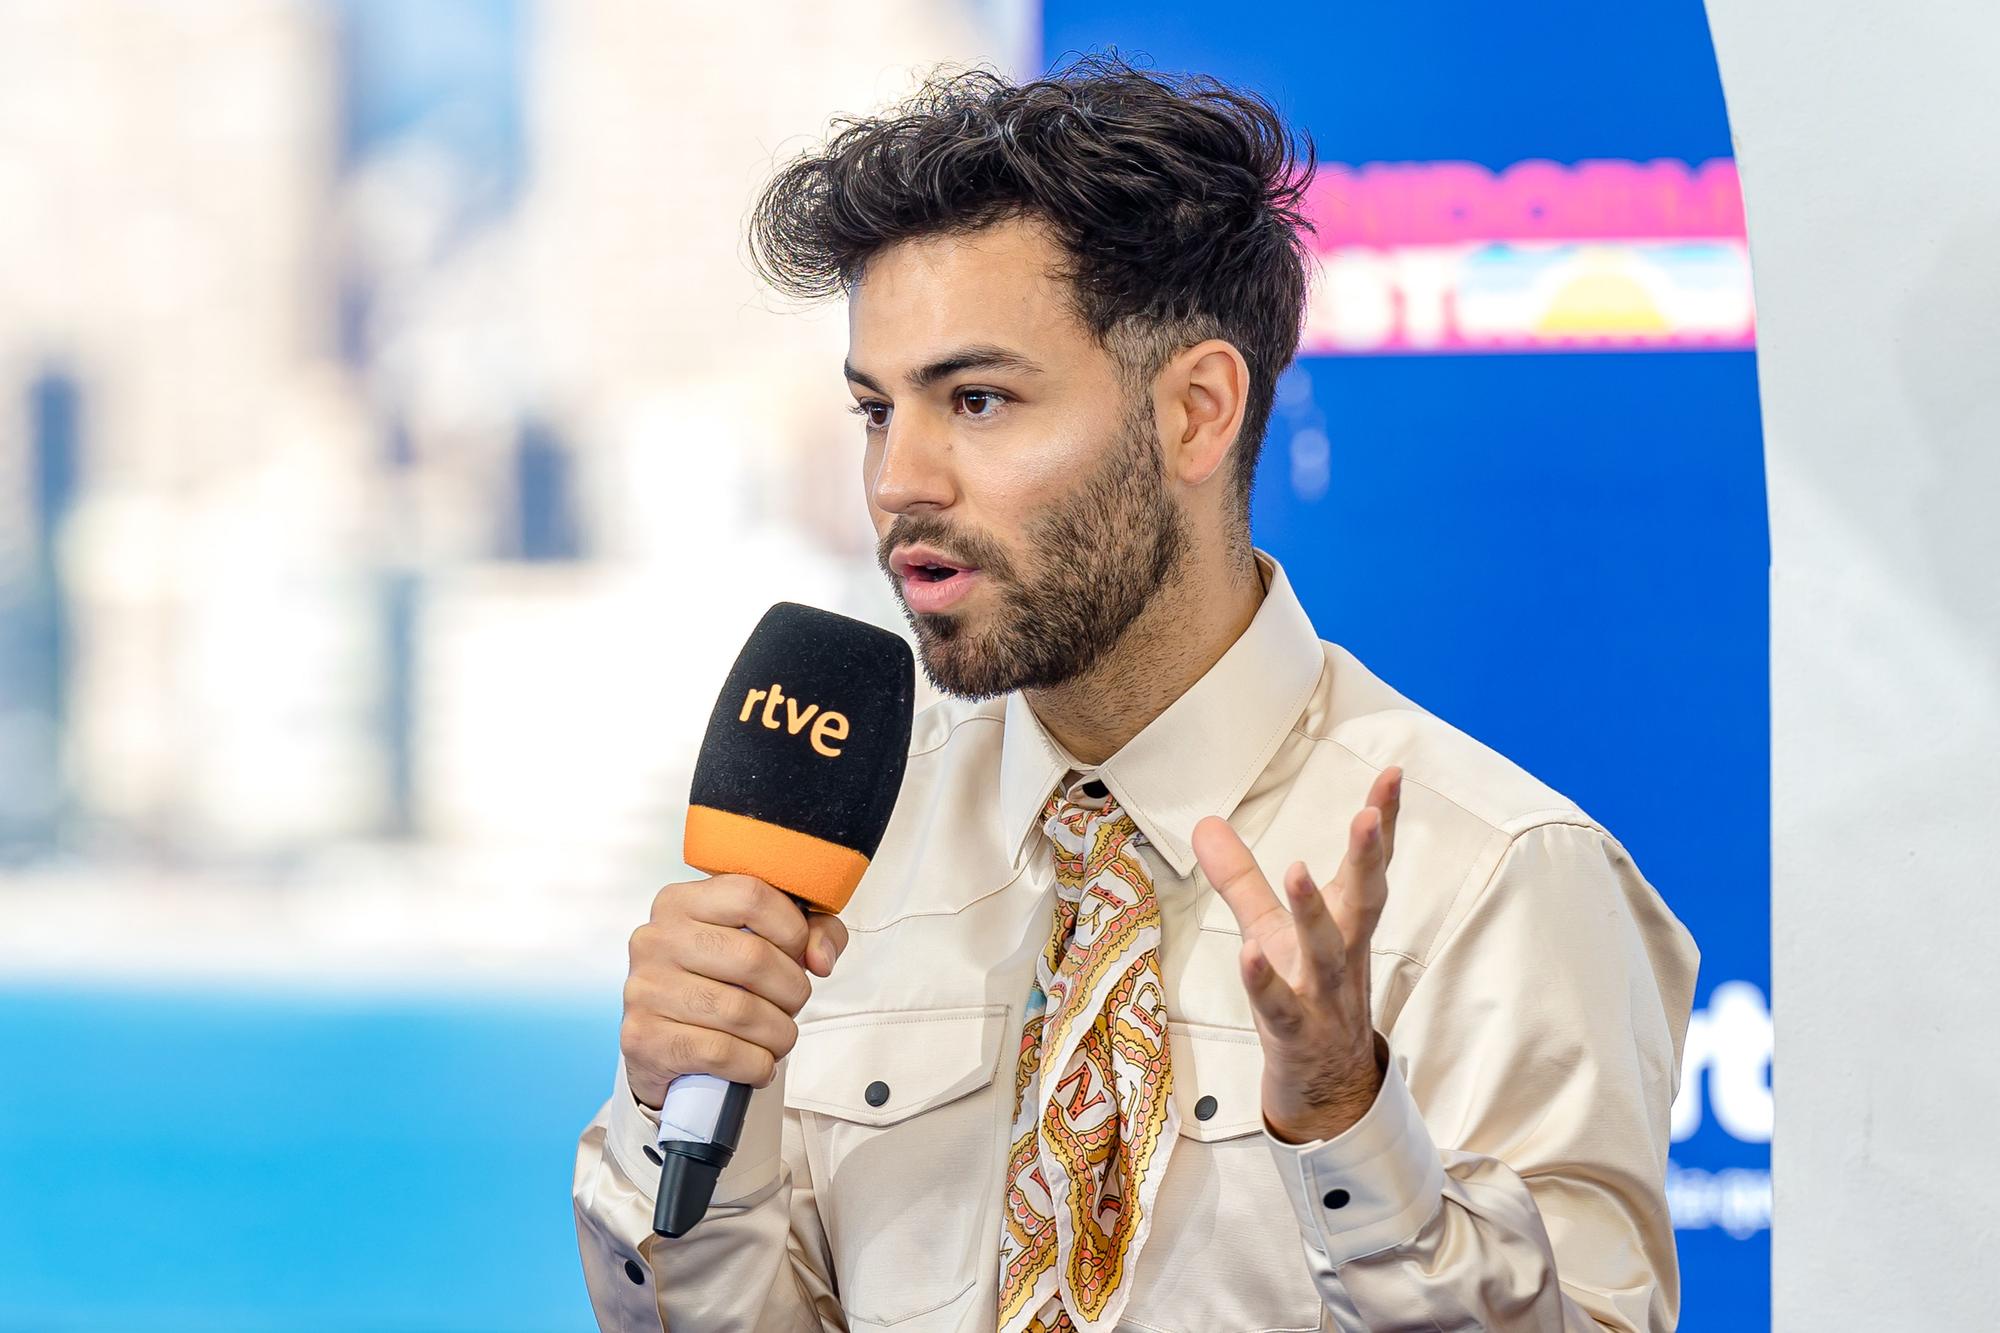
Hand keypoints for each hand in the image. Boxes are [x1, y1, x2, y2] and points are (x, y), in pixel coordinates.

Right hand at [620, 874, 848, 1108]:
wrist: (661, 1044)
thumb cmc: (716, 983)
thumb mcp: (761, 942)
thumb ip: (810, 932)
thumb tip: (821, 959)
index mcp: (681, 902)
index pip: (751, 895)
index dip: (792, 928)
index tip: (800, 953)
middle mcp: (655, 939)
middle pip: (753, 957)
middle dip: (792, 990)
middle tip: (793, 1004)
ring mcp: (645, 988)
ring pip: (740, 1011)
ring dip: (779, 1033)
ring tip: (780, 1038)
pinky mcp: (644, 1037)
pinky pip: (720, 1052)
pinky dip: (755, 1064)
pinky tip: (759, 1064)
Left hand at [1191, 765, 1401, 1143]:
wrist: (1327, 1088)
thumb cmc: (1304, 995)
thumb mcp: (1270, 928)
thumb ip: (1240, 877)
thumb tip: (1203, 822)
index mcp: (1344, 924)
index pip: (1369, 866)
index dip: (1383, 821)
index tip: (1394, 774)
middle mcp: (1343, 954)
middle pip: (1364, 901)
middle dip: (1369, 857)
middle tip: (1368, 814)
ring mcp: (1322, 995)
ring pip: (1325, 952)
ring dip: (1314, 911)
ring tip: (1298, 868)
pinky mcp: (1294, 1033)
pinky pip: (1281, 1007)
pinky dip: (1266, 982)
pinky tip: (1249, 955)